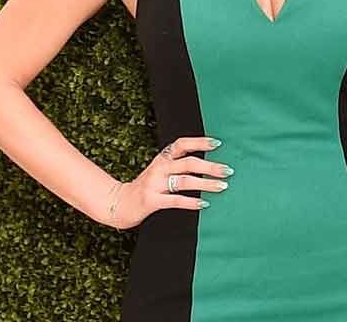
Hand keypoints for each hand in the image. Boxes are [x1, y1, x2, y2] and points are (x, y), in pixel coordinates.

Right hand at [101, 135, 231, 229]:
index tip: (218, 143)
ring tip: (222, 186)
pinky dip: (192, 202)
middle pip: (189, 163)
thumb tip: (208, 165)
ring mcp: (155, 184)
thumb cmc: (146, 187)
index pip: (182, 144)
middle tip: (228, 170)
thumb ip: (178, 165)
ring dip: (206, 184)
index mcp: (162, 159)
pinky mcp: (152, 200)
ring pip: (185, 181)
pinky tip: (204, 203)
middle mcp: (159, 168)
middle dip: (210, 167)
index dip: (200, 142)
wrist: (118, 203)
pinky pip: (175, 200)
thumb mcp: (160, 171)